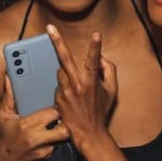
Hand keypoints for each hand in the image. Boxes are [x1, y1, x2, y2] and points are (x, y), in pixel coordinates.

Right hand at [0, 76, 68, 160]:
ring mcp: (42, 150)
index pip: (53, 113)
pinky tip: (48, 141)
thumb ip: (9, 97)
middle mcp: (35, 138)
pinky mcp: (45, 159)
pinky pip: (57, 148)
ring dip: (61, 134)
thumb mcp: (4, 116)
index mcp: (27, 124)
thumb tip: (8, 79)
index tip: (57, 108)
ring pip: (62, 139)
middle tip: (62, 120)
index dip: (58, 110)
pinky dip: (55, 144)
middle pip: (64, 128)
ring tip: (55, 130)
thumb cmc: (4, 137)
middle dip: (66, 123)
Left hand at [47, 25, 117, 148]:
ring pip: (61, 72)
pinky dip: (64, 87)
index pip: (94, 60)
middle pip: (64, 58)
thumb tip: (101, 58)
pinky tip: (72, 98)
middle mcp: (76, 85)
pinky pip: (59, 85)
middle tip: (49, 27)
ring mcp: (64, 91)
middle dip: (57, 41)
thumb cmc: (101, 111)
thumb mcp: (112, 91)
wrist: (88, 133)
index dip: (96, 47)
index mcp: (91, 82)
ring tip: (77, 89)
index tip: (97, 34)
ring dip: (67, 74)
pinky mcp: (57, 98)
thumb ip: (109, 71)